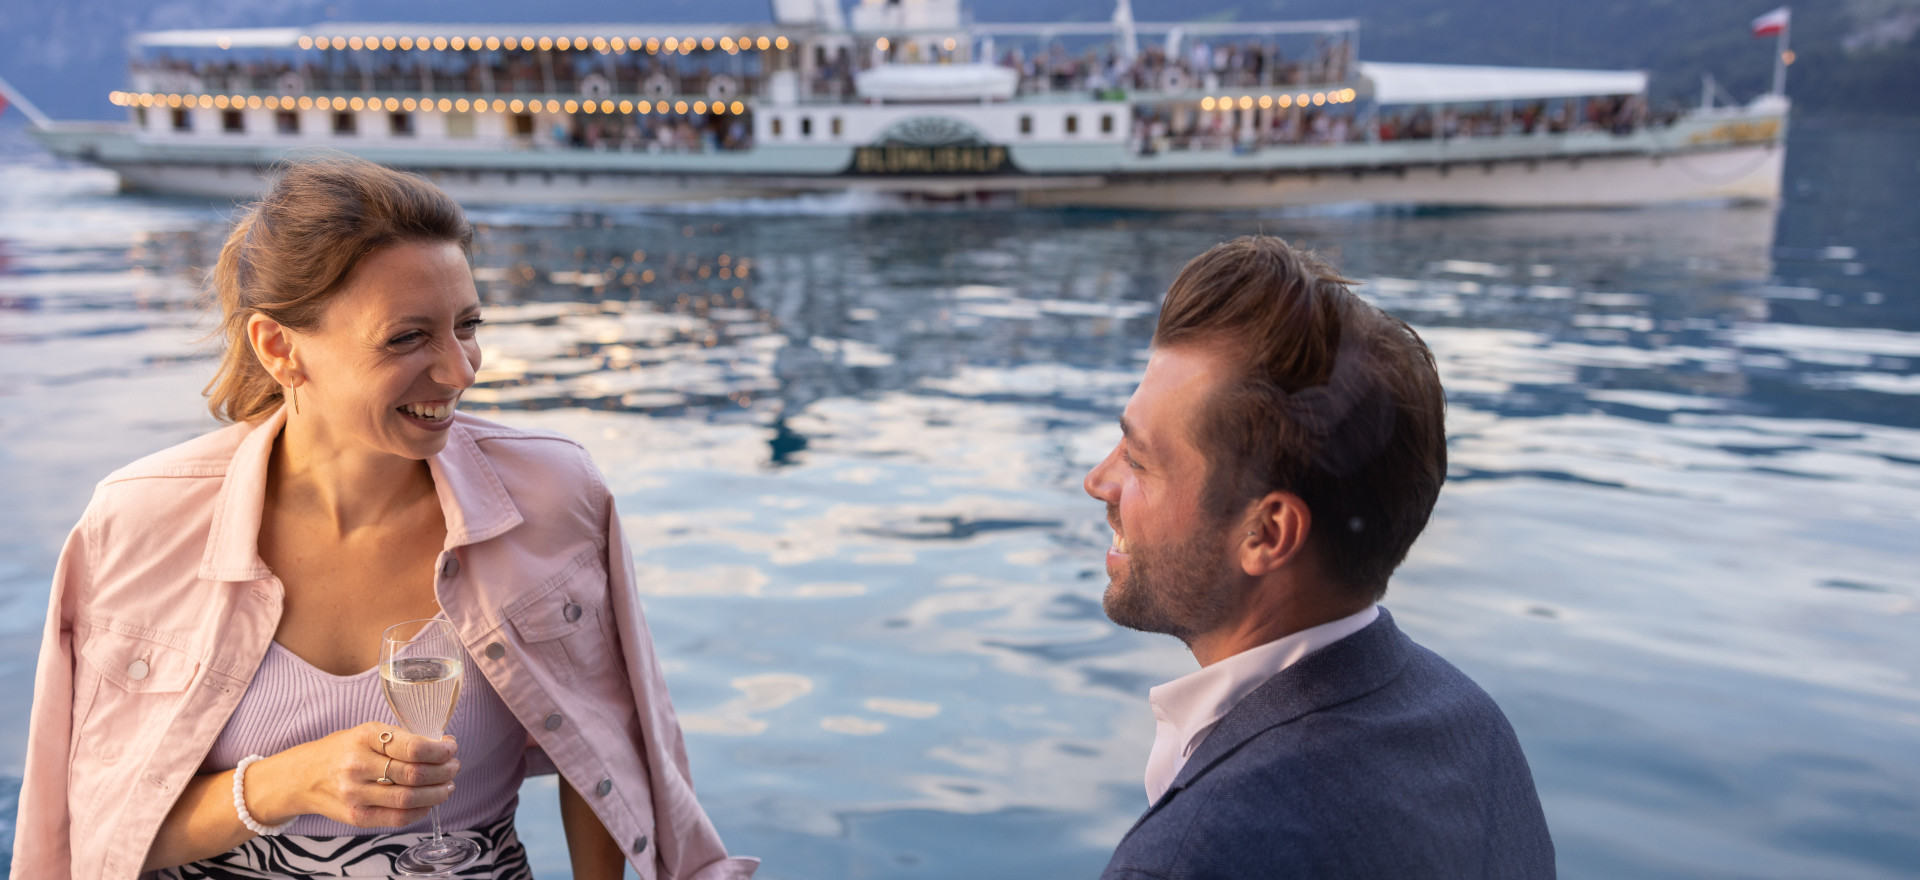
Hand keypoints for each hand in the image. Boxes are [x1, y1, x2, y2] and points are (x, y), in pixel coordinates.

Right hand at [248, 722, 460, 828]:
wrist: (303, 776)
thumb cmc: (343, 750)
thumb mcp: (367, 733)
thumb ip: (401, 740)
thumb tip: (442, 748)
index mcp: (365, 737)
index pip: (413, 748)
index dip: (440, 751)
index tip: (451, 748)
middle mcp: (358, 766)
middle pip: (415, 775)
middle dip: (443, 772)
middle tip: (453, 767)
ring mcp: (355, 794)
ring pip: (409, 799)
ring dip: (437, 793)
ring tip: (447, 786)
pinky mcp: (356, 817)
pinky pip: (398, 818)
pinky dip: (421, 811)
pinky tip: (428, 802)